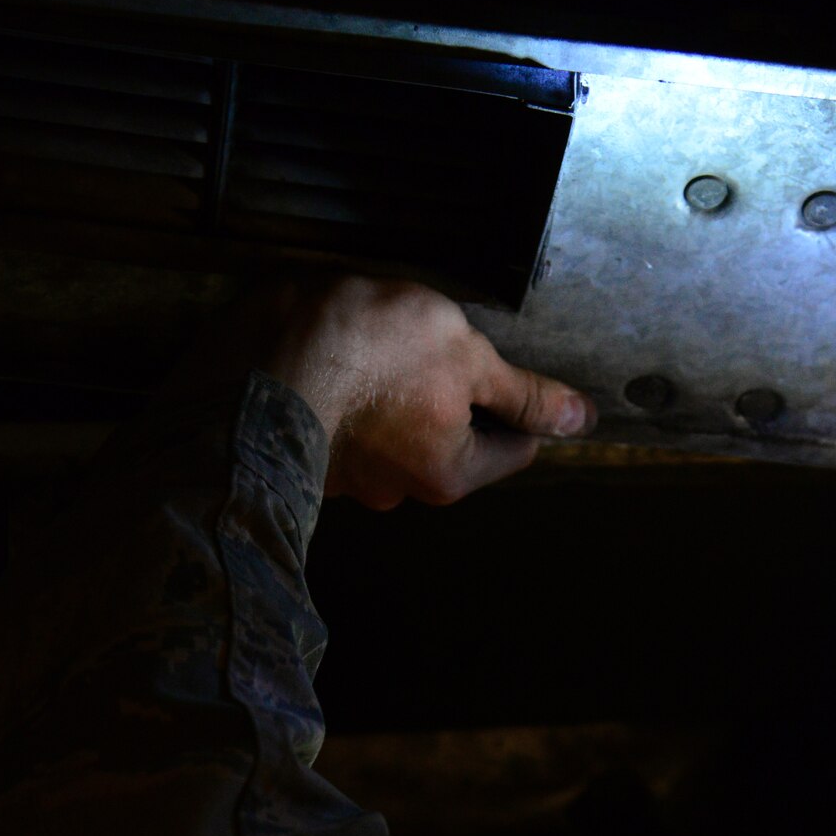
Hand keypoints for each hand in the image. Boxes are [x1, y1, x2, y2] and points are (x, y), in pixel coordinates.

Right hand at [248, 276, 596, 508]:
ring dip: (395, 392)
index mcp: (450, 473)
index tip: (504, 367)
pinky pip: (346, 424)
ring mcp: (345, 481)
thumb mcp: (463, 353)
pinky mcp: (302, 455)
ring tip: (376, 343)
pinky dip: (350, 394)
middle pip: (453, 442)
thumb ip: (521, 391)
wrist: (255, 363)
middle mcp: (399, 492)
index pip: (516, 447)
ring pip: (396, 432)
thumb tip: (581, 420)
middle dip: (451, 395)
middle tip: (433, 343)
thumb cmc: (368, 353)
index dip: (521, 403)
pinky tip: (337, 357)